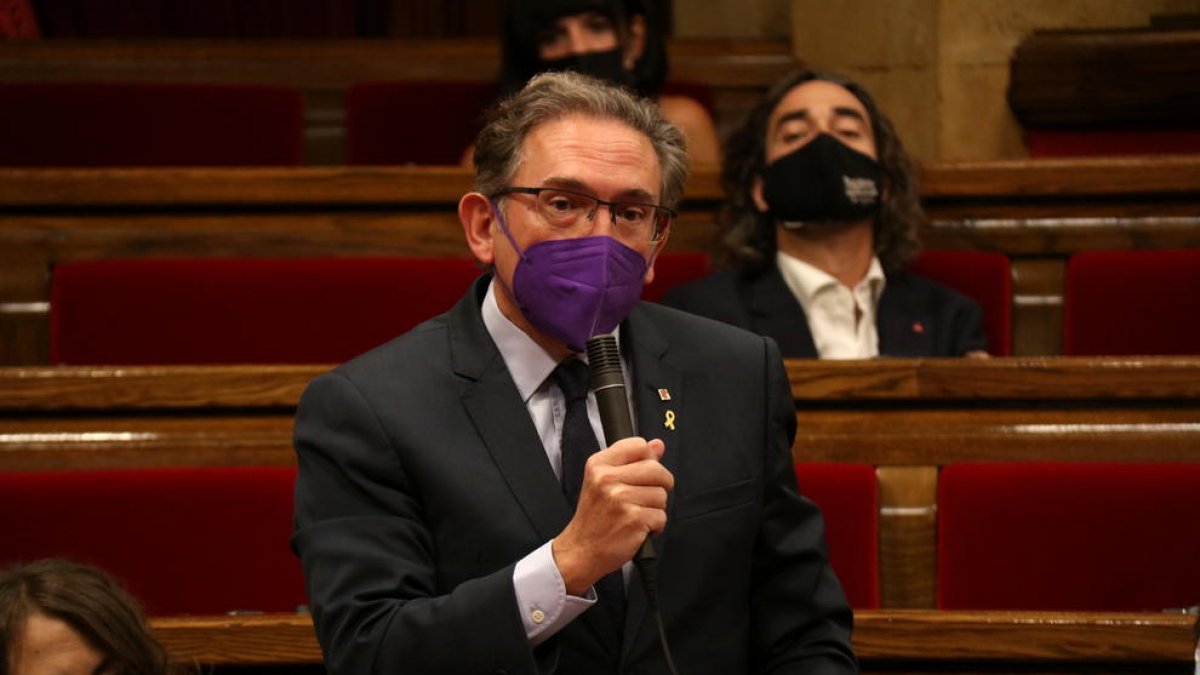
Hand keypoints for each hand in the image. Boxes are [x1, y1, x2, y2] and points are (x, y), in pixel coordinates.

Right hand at [552, 437, 672, 595]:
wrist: (581, 550)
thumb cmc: (594, 518)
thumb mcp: (603, 482)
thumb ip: (632, 461)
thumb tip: (658, 445)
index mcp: (599, 465)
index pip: (639, 445)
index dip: (647, 460)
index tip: (641, 474)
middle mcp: (607, 479)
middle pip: (656, 469)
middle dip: (660, 485)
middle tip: (646, 497)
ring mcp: (620, 499)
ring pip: (662, 494)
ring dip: (656, 508)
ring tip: (637, 515)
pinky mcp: (633, 519)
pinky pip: (662, 516)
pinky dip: (655, 526)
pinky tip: (639, 528)